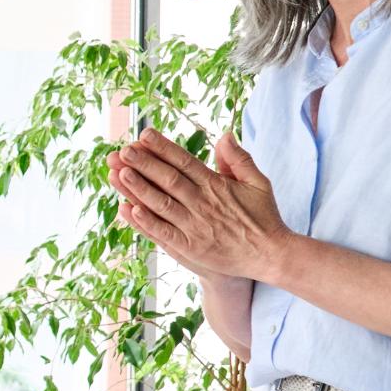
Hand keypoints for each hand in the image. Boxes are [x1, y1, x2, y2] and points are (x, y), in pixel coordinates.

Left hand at [109, 128, 291, 281]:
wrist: (271, 255)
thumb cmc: (263, 217)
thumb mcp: (258, 182)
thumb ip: (239, 159)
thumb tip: (224, 134)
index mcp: (217, 185)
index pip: (184, 161)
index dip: (163, 147)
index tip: (144, 135)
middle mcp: (203, 204)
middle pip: (168, 180)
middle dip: (144, 164)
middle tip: (122, 151)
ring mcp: (195, 227)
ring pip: (161, 204)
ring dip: (139, 189)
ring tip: (119, 173)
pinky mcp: (190, 248)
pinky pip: (163, 233)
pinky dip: (145, 222)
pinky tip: (128, 210)